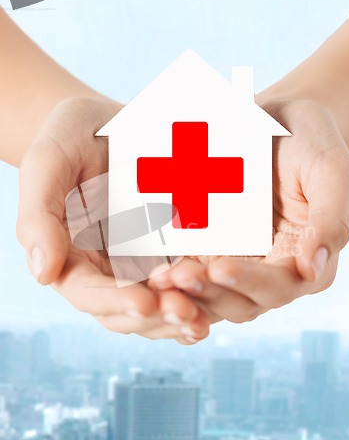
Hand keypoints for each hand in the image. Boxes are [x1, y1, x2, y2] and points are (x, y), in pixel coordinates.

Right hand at [16, 96, 209, 342]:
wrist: (109, 121)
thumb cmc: (72, 136)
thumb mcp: (49, 162)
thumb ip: (39, 216)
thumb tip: (42, 274)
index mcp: (70, 255)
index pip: (86, 292)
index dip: (113, 301)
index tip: (144, 303)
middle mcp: (103, 267)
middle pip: (124, 311)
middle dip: (154, 317)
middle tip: (187, 313)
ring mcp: (136, 262)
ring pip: (154, 306)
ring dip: (177, 318)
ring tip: (203, 318)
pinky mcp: (165, 250)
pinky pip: (179, 284)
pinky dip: (195, 298)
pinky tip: (217, 302)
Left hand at [149, 99, 348, 323]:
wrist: (276, 119)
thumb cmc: (311, 141)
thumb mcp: (332, 172)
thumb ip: (330, 221)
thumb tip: (311, 270)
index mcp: (306, 259)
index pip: (280, 287)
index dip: (250, 284)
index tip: (219, 268)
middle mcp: (272, 269)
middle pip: (241, 301)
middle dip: (210, 293)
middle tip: (178, 277)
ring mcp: (240, 261)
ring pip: (213, 295)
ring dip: (187, 294)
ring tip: (160, 279)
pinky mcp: (213, 248)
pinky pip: (193, 272)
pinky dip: (175, 278)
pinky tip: (154, 271)